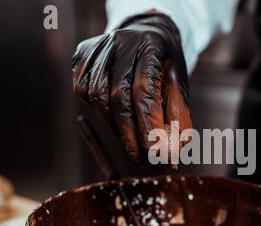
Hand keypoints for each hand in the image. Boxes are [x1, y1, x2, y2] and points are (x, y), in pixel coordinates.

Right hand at [72, 13, 191, 161]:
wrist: (145, 33)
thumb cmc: (165, 66)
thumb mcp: (179, 86)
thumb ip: (178, 118)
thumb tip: (173, 156)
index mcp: (151, 46)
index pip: (145, 91)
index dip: (149, 125)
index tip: (156, 153)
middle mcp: (121, 42)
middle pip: (119, 96)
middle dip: (130, 134)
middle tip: (141, 157)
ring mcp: (98, 48)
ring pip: (99, 97)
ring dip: (115, 126)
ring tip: (130, 138)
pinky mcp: (81, 57)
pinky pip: (84, 92)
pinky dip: (100, 111)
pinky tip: (115, 116)